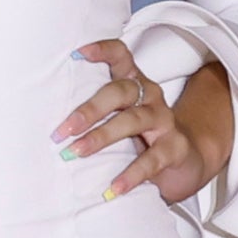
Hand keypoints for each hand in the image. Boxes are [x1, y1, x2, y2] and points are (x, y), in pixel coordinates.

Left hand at [64, 38, 235, 204]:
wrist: (186, 159)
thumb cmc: (142, 136)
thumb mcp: (120, 117)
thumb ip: (95, 113)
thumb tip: (51, 128)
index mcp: (134, 84)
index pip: (121, 55)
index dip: (102, 50)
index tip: (76, 55)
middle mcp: (150, 97)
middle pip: (120, 91)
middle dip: (89, 109)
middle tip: (62, 130)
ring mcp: (165, 121)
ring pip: (132, 121)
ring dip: (101, 137)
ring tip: (77, 152)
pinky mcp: (175, 148)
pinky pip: (152, 160)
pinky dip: (130, 174)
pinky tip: (114, 187)